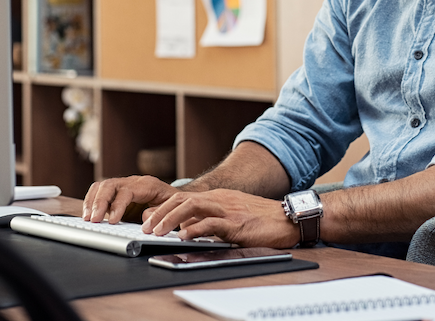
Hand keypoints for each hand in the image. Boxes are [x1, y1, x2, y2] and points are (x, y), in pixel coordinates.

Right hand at [83, 175, 176, 223]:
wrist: (175, 197)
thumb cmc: (173, 203)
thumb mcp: (171, 208)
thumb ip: (158, 213)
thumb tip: (144, 219)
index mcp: (147, 184)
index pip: (127, 191)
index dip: (117, 205)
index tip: (112, 220)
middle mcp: (133, 181)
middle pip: (110, 185)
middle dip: (99, 202)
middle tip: (93, 220)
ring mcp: (124, 185)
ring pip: (102, 186)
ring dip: (92, 201)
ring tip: (87, 218)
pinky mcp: (117, 192)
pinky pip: (100, 191)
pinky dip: (92, 201)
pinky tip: (89, 214)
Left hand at [140, 189, 299, 248]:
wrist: (288, 218)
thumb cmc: (262, 219)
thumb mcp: (233, 215)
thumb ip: (212, 219)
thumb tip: (188, 229)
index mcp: (218, 197)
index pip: (184, 197)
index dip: (163, 207)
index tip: (148, 219)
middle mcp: (220, 199)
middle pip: (183, 199)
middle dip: (161, 213)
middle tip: (146, 227)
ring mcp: (228, 209)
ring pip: (192, 207)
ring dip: (171, 219)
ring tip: (158, 231)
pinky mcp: (237, 223)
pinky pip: (212, 223)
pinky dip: (195, 229)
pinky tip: (184, 236)